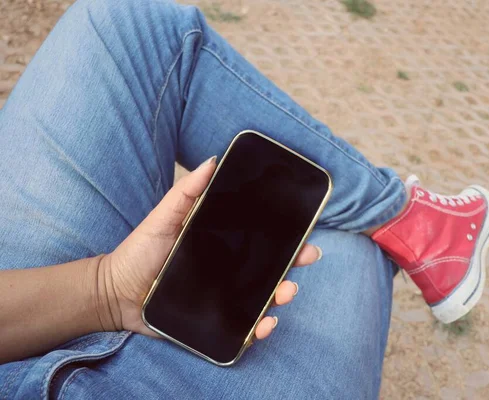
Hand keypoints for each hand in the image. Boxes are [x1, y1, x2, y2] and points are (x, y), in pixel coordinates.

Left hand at [97, 156, 320, 339]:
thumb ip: (187, 193)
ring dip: (283, 295)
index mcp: (223, 245)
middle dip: (295, 263)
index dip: (287, 236)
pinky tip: (264, 324)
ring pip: (264, 298)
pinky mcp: (215, 323)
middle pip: (272, 268)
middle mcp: (229, 271)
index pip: (262, 240)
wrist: (114, 294)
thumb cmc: (139, 252)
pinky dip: (259, 329)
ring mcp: (225, 298)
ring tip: (285, 292)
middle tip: (307, 256)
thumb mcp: (163, 218)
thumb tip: (213, 160)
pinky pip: (244, 328)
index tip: (305, 231)